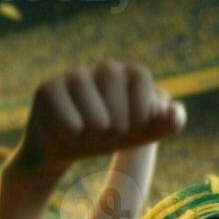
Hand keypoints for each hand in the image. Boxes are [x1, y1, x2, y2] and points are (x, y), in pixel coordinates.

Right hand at [13, 62, 184, 178]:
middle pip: (117, 93)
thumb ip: (170, 123)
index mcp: (129, 73)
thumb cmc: (104, 138)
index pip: (141, 79)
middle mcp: (102, 68)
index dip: (139, 111)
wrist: (59, 150)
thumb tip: (170, 111)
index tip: (132, 128)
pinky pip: (70, 121)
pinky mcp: (48, 88)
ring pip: (95, 114)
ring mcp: (74, 75)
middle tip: (105, 132)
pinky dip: (71, 134)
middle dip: (116, 124)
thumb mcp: (142, 134)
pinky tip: (65, 132)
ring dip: (93, 131)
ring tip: (85, 133)